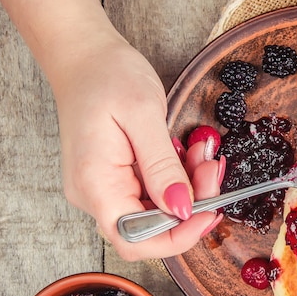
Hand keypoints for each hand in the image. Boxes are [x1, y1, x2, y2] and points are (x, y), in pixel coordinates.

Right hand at [54, 37, 223, 259]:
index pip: (135, 240)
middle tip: (212, 168)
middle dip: (191, 205)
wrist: (84, 55)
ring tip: (201, 153)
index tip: (210, 211)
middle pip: (151, 228)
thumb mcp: (142, 114)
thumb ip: (162, 167)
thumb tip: (181, 210)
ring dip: (189, 189)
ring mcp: (104, 188)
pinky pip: (153, 192)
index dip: (177, 236)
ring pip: (156, 210)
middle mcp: (95, 195)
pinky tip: (187, 154)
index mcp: (95, 184)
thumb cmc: (106, 76)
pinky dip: (177, 178)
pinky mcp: (116, 178)